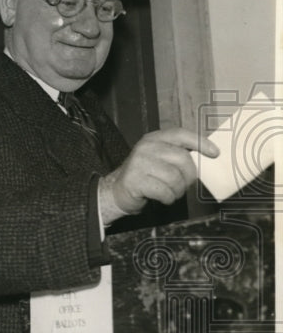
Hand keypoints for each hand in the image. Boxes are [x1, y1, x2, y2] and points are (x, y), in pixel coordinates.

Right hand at [99, 128, 218, 223]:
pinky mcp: (135, 180)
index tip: (215, 153)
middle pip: (182, 159)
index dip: (200, 142)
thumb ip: (178, 155)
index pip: (181, 134)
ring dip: (178, 190)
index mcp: (154, 139)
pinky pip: (164, 191)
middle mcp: (146, 148)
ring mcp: (138, 163)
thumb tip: (208, 158)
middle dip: (189, 176)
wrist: (117, 190)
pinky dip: (168, 198)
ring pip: (174, 178)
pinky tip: (163, 197)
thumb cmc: (145, 176)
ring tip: (171, 192)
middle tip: (184, 185)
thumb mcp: (159, 159)